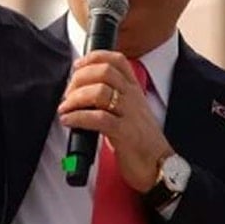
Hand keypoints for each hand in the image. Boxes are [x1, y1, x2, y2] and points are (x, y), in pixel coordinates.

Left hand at [57, 51, 173, 192]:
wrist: (159, 166)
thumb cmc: (139, 141)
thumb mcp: (129, 112)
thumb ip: (111, 98)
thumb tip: (80, 91)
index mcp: (134, 90)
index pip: (117, 60)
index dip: (94, 57)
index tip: (77, 66)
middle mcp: (133, 98)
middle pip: (104, 72)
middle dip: (79, 78)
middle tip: (68, 94)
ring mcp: (130, 114)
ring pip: (100, 92)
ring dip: (75, 97)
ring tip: (65, 108)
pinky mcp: (125, 133)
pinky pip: (98, 119)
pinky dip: (78, 117)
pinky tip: (68, 120)